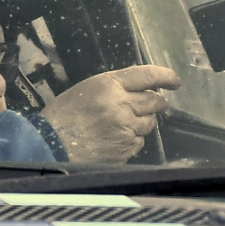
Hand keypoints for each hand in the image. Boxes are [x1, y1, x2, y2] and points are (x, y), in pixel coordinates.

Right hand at [41, 64, 179, 162]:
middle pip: (155, 102)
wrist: (49, 145)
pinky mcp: (125, 149)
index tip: (175, 81)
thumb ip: (114, 87)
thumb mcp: (86, 89)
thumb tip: (139, 87)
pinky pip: (139, 142)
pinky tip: (115, 139)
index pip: (148, 75)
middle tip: (153, 105)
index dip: (166, 76)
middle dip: (157, 103)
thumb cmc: (63, 115)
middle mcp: (122, 105)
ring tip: (122, 124)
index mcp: (110, 85)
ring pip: (149, 124)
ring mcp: (125, 129)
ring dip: (142, 122)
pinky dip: (132, 140)